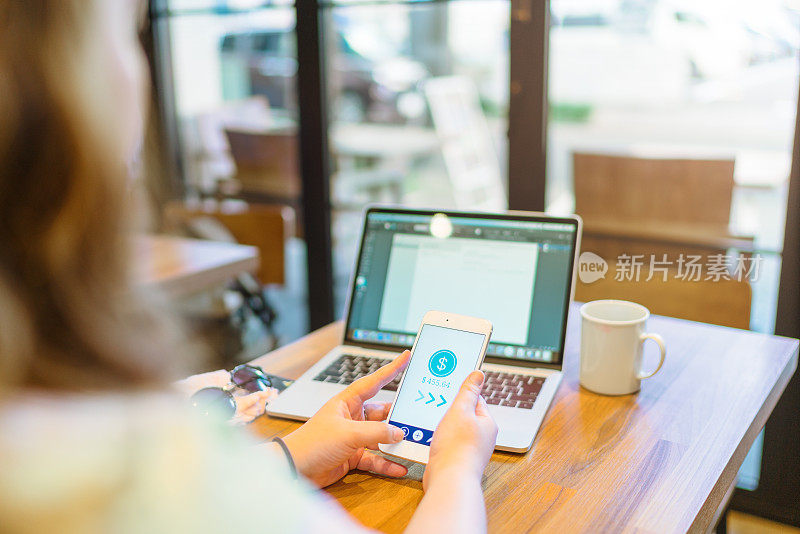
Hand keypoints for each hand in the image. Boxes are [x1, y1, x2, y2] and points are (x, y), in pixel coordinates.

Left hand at [282, 351, 410, 487]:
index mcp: (347, 402)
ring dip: (395, 442)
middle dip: (398, 416)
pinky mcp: (353, 456)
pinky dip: (387, 463)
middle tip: (417, 416)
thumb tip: (399, 432)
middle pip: (381, 413)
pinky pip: (375, 458)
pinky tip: (400, 468)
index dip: (390, 369)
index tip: (406, 357)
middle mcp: (352, 417)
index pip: (373, 382)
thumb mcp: (348, 434)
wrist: (293, 469)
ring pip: (381, 437)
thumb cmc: (313, 443)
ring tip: (413, 445)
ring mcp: (353, 437)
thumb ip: (376, 432)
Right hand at [423, 371, 497, 490]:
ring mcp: (469, 448)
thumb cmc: (457, 447)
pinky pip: (447, 442)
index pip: (476, 399)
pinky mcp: (457, 458)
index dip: (462, 392)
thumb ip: (468, 391)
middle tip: (437, 404)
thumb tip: (478, 374)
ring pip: (454, 429)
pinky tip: (429, 438)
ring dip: (442, 425)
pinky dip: (438, 438)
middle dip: (449, 409)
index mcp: (487, 423)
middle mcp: (481, 436)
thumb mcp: (460, 410)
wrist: (449, 480)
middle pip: (464, 414)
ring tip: (432, 422)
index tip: (449, 387)